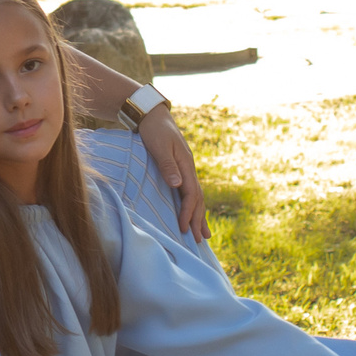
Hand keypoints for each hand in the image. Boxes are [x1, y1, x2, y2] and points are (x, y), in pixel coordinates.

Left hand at [134, 103, 207, 239]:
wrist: (152, 115)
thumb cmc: (154, 130)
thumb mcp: (159, 146)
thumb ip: (167, 165)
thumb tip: (178, 185)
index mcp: (186, 164)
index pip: (191, 194)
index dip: (188, 212)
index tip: (184, 228)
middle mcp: (189, 169)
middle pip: (197, 199)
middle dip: (198, 220)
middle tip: (198, 240)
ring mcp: (185, 169)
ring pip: (196, 197)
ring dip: (199, 216)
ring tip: (203, 235)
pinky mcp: (179, 170)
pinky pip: (189, 192)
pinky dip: (192, 206)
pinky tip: (192, 215)